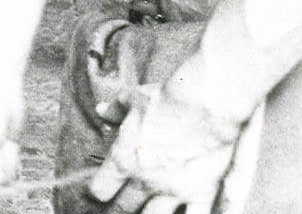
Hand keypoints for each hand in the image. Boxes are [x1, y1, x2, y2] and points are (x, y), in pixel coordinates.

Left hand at [84, 80, 242, 213]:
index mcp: (124, 160)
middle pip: (123, 208)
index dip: (96, 191)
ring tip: (146, 210)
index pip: (99, 190)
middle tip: (119, 206)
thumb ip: (115, 109)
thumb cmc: (166, 100)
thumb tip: (102, 110)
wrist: (205, 107)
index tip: (97, 190)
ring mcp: (174, 192)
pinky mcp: (201, 195)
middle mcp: (145, 181)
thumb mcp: (132, 99)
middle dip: (118, 208)